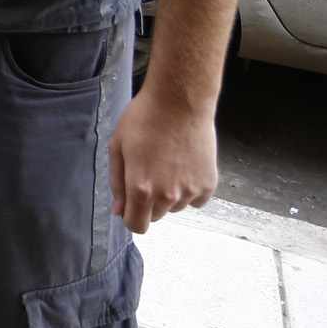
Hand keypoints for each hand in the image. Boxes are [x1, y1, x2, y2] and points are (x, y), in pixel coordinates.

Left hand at [108, 81, 219, 233]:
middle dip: (148, 202)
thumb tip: (119, 211)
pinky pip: (196, 200)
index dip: (131, 216)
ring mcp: (190, 190)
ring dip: (169, 194)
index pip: (137, 226)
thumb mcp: (117, 147)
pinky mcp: (209, 184)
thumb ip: (117, 183)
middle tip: (148, 172)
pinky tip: (183, 166)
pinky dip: (190, 190)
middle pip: (155, 217)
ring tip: (166, 163)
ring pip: (175, 207)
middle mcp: (167, 195)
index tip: (130, 204)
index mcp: (140, 188)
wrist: (180, 101)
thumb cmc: (143, 119)